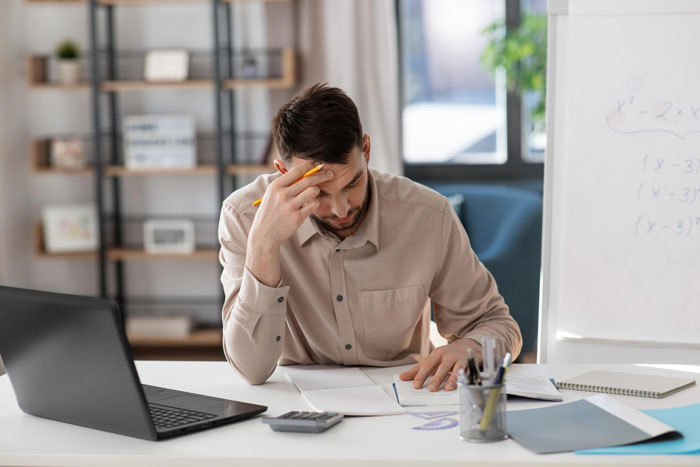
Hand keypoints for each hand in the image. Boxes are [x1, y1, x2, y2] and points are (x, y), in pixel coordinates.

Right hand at [246, 161, 332, 285]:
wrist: (264, 234)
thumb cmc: (270, 212)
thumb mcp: (271, 195)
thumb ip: (284, 184)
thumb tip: (301, 171)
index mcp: (276, 186)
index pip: (297, 171)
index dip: (310, 166)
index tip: (318, 164)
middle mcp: (282, 194)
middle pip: (308, 179)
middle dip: (322, 175)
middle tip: (330, 174)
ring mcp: (290, 206)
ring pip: (313, 191)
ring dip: (317, 191)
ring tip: (313, 194)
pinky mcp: (297, 217)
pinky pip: (314, 204)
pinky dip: (315, 203)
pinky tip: (310, 205)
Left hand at [398, 339, 480, 391]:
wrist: (467, 344)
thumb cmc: (447, 355)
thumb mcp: (432, 360)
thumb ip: (417, 369)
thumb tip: (402, 377)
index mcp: (436, 354)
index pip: (427, 365)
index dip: (421, 375)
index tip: (416, 385)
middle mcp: (448, 355)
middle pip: (441, 367)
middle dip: (436, 378)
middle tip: (431, 389)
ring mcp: (459, 358)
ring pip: (456, 369)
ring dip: (453, 378)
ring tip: (448, 388)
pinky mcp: (470, 362)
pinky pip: (469, 370)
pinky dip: (466, 376)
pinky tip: (464, 383)